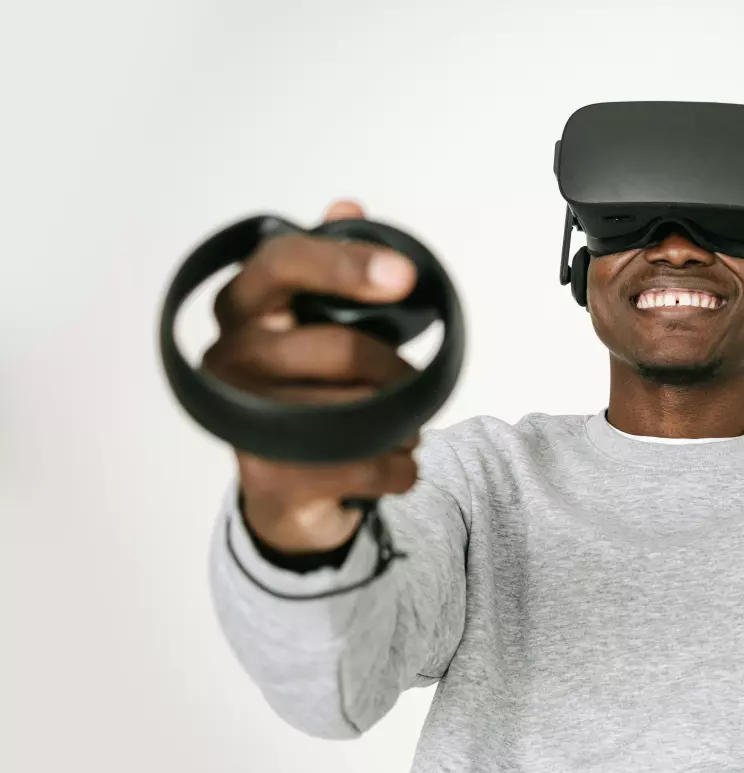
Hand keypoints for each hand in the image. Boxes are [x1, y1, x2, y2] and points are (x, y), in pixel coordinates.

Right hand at [201, 199, 421, 553]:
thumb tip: (347, 206)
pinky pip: (363, 466)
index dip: (346, 265)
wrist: (286, 488)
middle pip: (340, 348)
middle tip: (409, 383)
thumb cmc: (306, 387)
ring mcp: (240, 421)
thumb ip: (333, 267)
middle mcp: (228, 357)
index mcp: (241, 305)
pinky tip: (399, 463)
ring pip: (359, 412)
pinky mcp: (267, 477)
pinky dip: (400, 466)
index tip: (403, 276)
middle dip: (396, 369)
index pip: (285, 263)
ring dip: (402, 423)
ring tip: (400, 428)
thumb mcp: (317, 321)